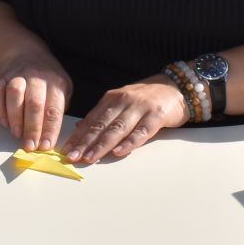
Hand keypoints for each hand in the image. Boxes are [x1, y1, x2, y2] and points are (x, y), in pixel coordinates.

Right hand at [0, 51, 71, 150]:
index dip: (50, 130)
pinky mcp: (2, 77)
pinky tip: (4, 123)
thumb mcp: (63, 89)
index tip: (45, 146)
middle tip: (30, 145)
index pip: (54, 109)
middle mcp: (37, 77)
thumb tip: (50, 137)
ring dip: (15, 117)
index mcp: (57, 82)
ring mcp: (18, 75)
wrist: (28, 55)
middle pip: (34, 103)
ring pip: (15, 95)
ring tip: (17, 134)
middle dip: (32, 128)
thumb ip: (58, 110)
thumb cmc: (48, 80)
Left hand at [61, 78, 188, 164]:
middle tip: (72, 156)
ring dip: (102, 144)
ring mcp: (140, 108)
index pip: (91, 119)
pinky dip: (129, 142)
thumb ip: (103, 115)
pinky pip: (141, 131)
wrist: (178, 87)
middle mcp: (124, 101)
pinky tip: (118, 152)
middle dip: (85, 142)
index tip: (66, 150)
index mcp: (112, 98)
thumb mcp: (122, 102)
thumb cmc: (147, 98)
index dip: (78, 136)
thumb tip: (79, 129)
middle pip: (101, 125)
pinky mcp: (157, 115)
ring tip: (90, 157)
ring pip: (118, 128)